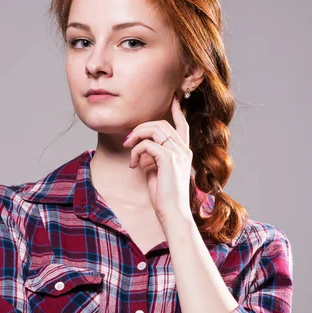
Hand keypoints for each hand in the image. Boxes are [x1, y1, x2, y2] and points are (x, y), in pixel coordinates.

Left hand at [122, 93, 193, 225]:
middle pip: (162, 123)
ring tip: (127, 148)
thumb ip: (152, 158)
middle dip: (141, 127)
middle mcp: (184, 150)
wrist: (173, 214)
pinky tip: (133, 165)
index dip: (177, 110)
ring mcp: (178, 153)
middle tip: (127, 140)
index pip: (182, 125)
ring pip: (155, 129)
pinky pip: (148, 144)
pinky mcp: (169, 159)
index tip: (173, 98)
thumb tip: (141, 151)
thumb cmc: (164, 197)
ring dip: (137, 136)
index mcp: (184, 152)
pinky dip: (136, 151)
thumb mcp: (157, 173)